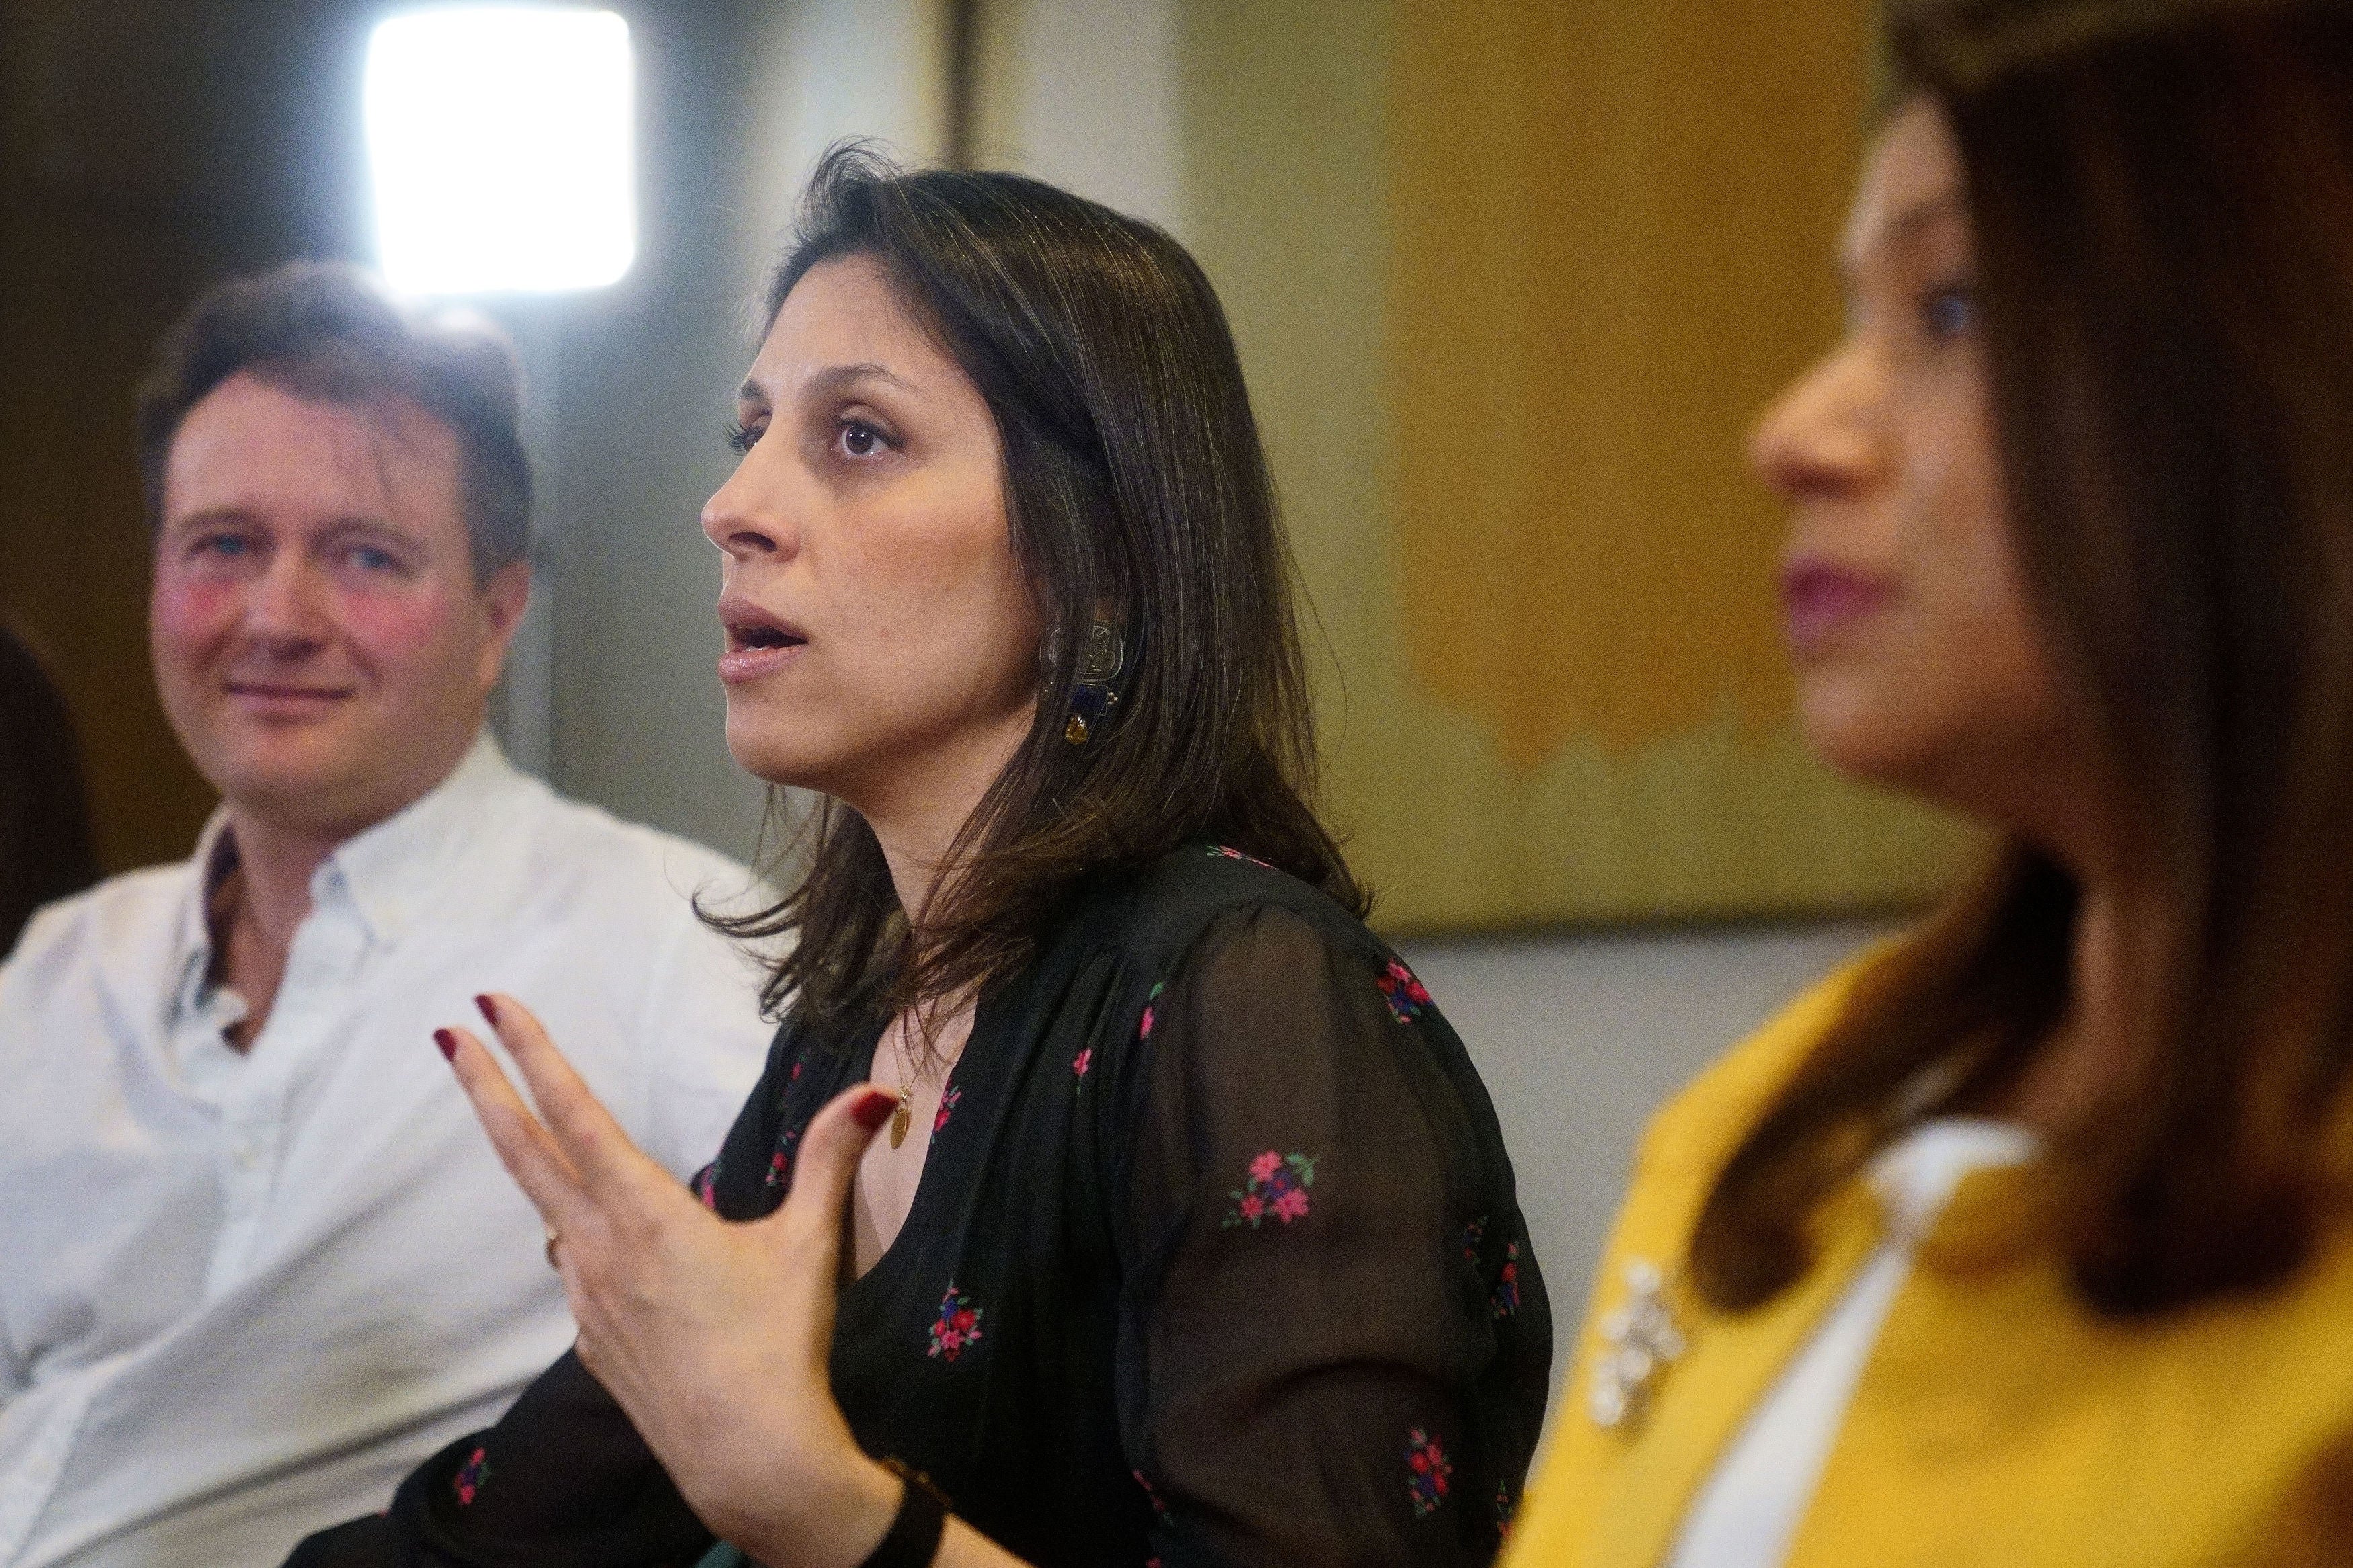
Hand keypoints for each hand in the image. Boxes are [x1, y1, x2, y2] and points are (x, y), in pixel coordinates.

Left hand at [437, 994, 901, 1567]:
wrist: (747, 1457)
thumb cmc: (777, 1346)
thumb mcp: (811, 1244)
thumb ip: (830, 1160)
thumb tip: (873, 1092)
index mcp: (644, 1212)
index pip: (575, 1112)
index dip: (532, 1053)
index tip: (490, 1008)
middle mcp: (598, 1248)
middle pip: (524, 1153)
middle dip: (484, 1088)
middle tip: (446, 1037)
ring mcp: (586, 1300)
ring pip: (552, 1214)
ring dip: (537, 1163)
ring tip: (542, 1133)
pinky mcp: (592, 1342)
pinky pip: (582, 1274)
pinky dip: (590, 1244)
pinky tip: (628, 1258)